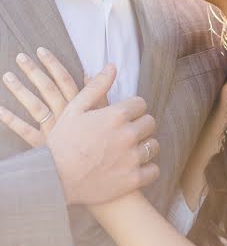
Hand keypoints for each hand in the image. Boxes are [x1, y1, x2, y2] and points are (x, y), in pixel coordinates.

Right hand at [0, 48, 159, 203]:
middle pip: (150, 123)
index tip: (124, 116)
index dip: (132, 109)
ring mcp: (132, 158)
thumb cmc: (62, 141)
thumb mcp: (75, 108)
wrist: (53, 179)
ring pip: (154, 145)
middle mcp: (128, 134)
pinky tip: (134, 168)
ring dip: (145, 146)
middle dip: (140, 125)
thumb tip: (112, 66)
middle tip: (126, 133)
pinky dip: (147, 170)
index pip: (141, 104)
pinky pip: (154, 170)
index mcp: (116, 115)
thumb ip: (97, 86)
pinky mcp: (132, 179)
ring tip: (129, 151)